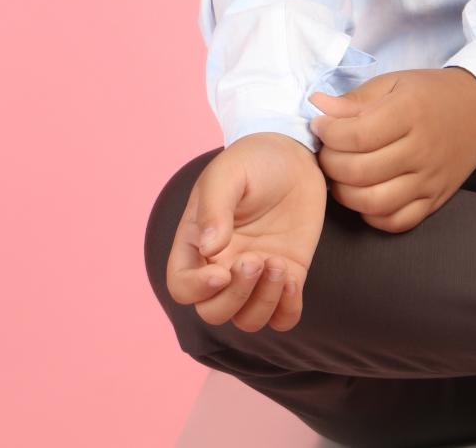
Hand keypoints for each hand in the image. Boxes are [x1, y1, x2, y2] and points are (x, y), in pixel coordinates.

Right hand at [164, 132, 327, 333]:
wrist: (293, 154)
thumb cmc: (251, 161)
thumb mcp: (228, 174)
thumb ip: (215, 208)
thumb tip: (208, 249)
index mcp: (197, 244)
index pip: (182, 286)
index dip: (198, 289)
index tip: (222, 270)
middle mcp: (222, 266)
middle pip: (214, 312)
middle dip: (235, 296)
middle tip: (256, 260)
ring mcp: (256, 275)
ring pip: (248, 320)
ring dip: (262, 302)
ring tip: (279, 264)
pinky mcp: (288, 275)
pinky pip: (283, 316)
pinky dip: (287, 309)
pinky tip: (293, 278)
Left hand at [308, 67, 475, 232]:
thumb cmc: (430, 94)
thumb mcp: (394, 83)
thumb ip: (356, 99)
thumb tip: (319, 106)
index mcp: (410, 112)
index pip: (358, 135)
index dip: (329, 134)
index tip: (321, 126)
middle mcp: (422, 149)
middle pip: (361, 171)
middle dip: (330, 163)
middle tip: (326, 151)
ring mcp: (430, 180)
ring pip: (374, 203)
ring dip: (345, 193)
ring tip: (340, 175)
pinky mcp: (435, 200)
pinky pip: (397, 222)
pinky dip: (372, 216)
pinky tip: (364, 194)